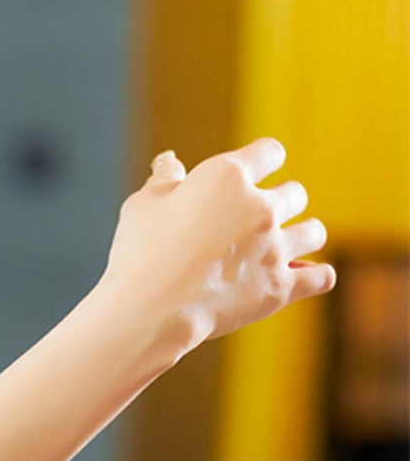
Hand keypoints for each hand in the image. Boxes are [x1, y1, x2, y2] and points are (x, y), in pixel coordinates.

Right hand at [101, 139, 335, 356]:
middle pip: (295, 193)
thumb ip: (165, 179)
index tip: (254, 172)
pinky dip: (316, 276)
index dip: (263, 160)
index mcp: (228, 176)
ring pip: (314, 232)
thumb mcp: (143, 204)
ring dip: (302, 235)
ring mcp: (275, 248)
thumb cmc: (140, 252)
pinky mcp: (281, 288)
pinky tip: (305, 275)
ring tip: (285, 245)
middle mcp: (261, 207)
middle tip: (258, 219)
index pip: (270, 152)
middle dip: (280, 202)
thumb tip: (170, 161)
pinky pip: (321, 276)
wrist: (150, 308)